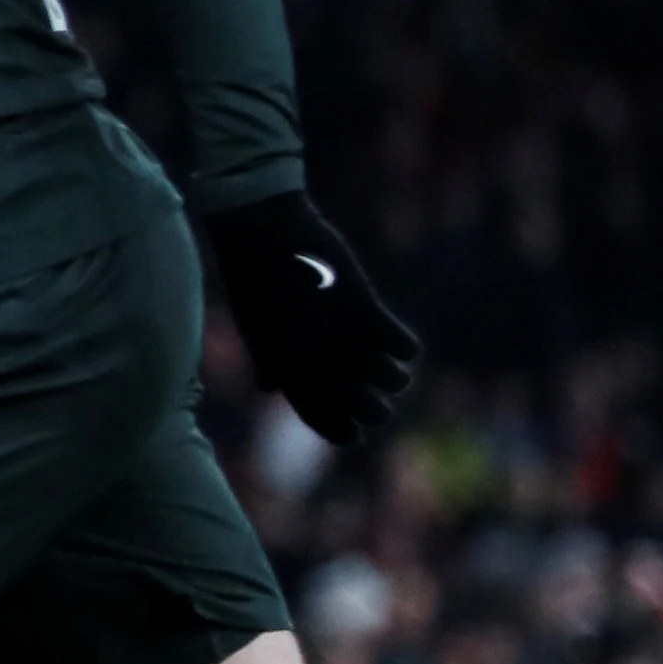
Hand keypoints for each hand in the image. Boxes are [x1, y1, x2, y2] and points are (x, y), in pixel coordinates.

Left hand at [202, 191, 418, 444]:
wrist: (259, 231)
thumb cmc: (256, 278)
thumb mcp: (257, 329)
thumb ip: (269, 364)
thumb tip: (270, 388)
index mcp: (287, 374)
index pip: (327, 424)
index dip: (348, 432)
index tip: (359, 427)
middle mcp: (316, 364)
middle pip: (370, 411)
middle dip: (380, 406)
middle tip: (376, 383)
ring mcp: (341, 338)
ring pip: (395, 381)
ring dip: (396, 373)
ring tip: (386, 354)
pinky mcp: (364, 308)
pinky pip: (406, 347)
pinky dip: (406, 343)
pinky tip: (393, 331)